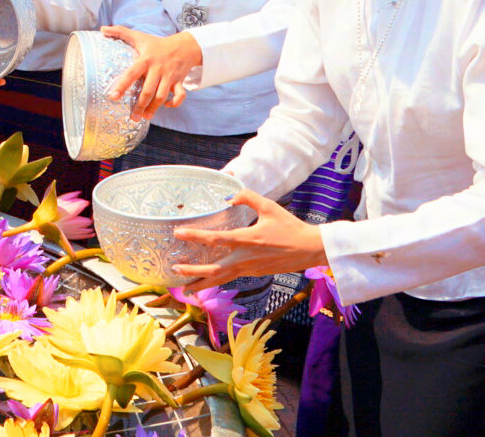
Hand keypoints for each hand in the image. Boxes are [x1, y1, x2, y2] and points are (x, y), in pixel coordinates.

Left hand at [104, 25, 197, 119]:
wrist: (185, 45)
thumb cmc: (157, 44)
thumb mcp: (140, 37)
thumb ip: (120, 32)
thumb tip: (102, 29)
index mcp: (146, 60)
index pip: (132, 73)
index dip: (122, 86)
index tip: (113, 97)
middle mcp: (158, 69)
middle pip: (148, 91)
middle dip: (140, 106)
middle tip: (132, 117)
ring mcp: (170, 76)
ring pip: (162, 96)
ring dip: (153, 109)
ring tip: (144, 117)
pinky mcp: (179, 81)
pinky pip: (180, 95)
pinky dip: (175, 103)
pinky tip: (165, 106)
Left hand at [171, 189, 324, 289]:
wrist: (310, 249)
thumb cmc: (290, 226)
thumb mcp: (269, 206)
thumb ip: (247, 197)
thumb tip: (229, 195)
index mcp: (248, 240)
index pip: (216, 239)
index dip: (196, 236)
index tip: (178, 233)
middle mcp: (246, 258)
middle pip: (214, 270)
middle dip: (193, 272)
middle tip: (175, 270)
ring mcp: (250, 268)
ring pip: (222, 279)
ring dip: (202, 283)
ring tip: (185, 288)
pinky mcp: (255, 273)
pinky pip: (231, 277)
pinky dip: (217, 280)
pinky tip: (207, 280)